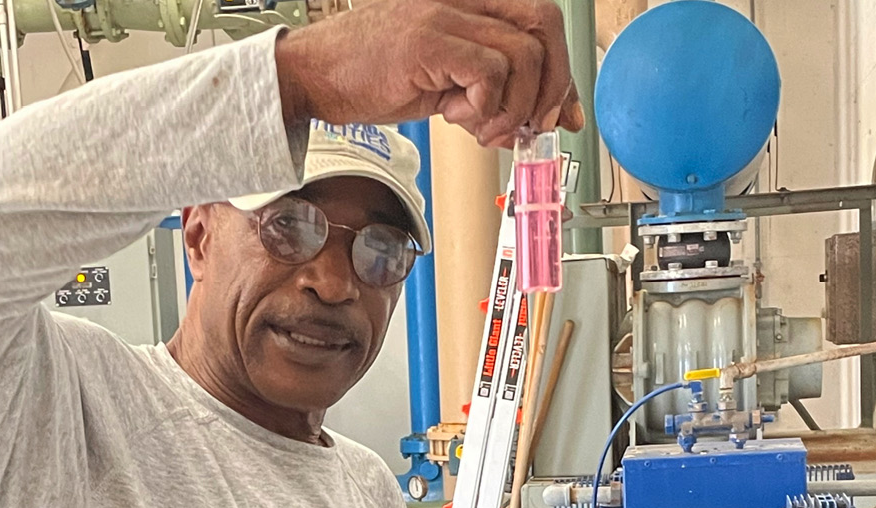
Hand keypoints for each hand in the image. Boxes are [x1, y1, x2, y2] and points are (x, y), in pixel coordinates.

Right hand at [275, 0, 582, 148]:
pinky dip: (486, 108)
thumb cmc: (365, 75)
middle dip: (552, 85)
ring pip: (523, 55)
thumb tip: (526, 120)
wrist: (311, 74)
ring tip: (483, 128)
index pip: (539, 23)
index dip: (563, 73)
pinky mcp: (430, 41)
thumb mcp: (439, 81)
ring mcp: (446, 15)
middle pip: (544, 26)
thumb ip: (484, 92)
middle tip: (532, 126)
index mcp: (468, 4)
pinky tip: (460, 119)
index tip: (564, 113)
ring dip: (514, 107)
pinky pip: (489, 74)